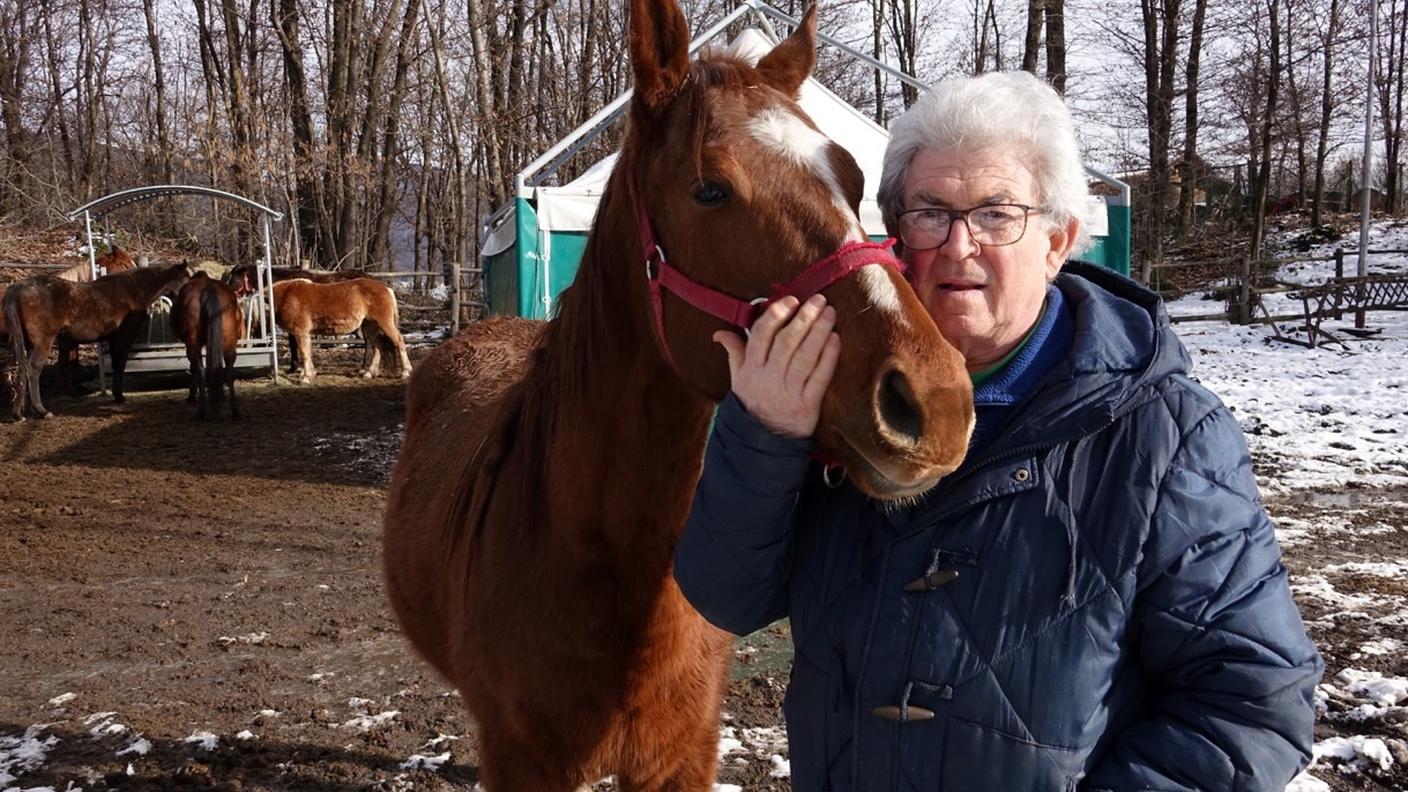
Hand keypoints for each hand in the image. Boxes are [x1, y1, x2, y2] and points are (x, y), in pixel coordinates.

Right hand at [714, 294, 839, 438]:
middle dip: (804, 318)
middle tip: (818, 300)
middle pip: (787, 342)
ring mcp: (788, 392)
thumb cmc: (754, 403)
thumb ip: (734, 352)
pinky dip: (828, 357)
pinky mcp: (808, 406)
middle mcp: (768, 379)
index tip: (791, 300)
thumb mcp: (738, 379)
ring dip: (819, 332)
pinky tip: (835, 339)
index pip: (761, 335)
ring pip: (804, 357)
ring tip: (830, 313)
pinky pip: (819, 378)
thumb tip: (720, 333)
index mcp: (750, 369)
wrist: (764, 442)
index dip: (776, 314)